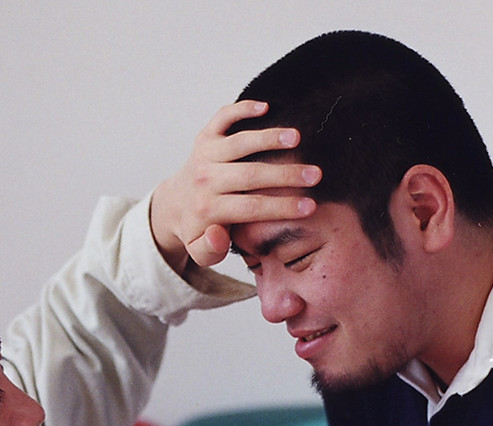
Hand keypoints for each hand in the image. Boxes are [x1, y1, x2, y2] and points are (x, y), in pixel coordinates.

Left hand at [151, 101, 320, 272]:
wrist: (176, 203)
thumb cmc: (200, 228)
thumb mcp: (201, 251)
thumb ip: (210, 249)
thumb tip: (218, 232)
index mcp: (208, 209)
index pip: (251, 208)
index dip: (282, 207)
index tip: (311, 206)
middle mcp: (205, 179)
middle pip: (250, 175)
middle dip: (285, 174)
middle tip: (317, 174)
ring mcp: (205, 154)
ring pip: (239, 143)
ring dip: (269, 138)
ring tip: (297, 138)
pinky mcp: (206, 136)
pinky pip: (223, 118)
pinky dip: (242, 109)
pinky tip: (267, 106)